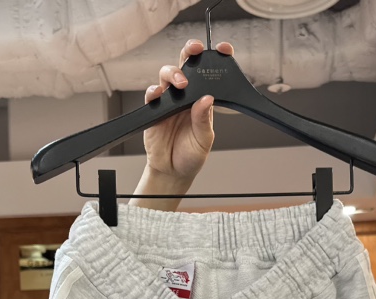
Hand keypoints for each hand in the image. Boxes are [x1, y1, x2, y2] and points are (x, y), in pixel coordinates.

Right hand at [131, 39, 233, 209]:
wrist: (172, 171)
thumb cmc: (190, 156)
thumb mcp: (204, 140)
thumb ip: (204, 120)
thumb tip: (206, 100)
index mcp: (202, 101)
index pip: (209, 74)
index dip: (215, 59)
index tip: (223, 50)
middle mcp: (185, 97)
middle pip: (186, 65)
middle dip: (190, 52)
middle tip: (196, 50)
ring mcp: (169, 101)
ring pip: (167, 74)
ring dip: (174, 72)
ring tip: (182, 83)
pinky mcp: (154, 109)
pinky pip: (151, 93)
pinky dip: (154, 91)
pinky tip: (159, 94)